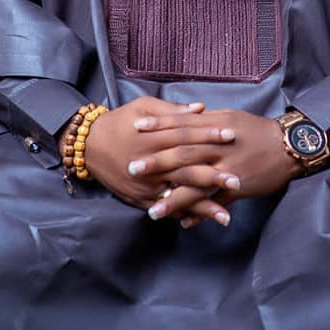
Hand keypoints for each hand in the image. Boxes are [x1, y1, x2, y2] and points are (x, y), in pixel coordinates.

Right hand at [66, 97, 239, 223]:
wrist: (89, 146)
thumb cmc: (120, 121)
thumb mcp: (144, 107)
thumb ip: (173, 111)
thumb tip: (201, 108)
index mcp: (155, 137)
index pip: (188, 135)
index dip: (210, 135)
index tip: (231, 135)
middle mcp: (153, 163)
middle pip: (187, 170)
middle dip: (214, 176)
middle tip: (239, 180)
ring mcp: (147, 185)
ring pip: (179, 196)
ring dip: (203, 206)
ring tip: (226, 215)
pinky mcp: (142, 199)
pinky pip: (166, 209)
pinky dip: (183, 216)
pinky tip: (202, 223)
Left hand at [131, 109, 300, 225]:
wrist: (289, 146)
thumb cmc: (257, 131)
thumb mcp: (232, 118)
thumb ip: (207, 120)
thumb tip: (185, 116)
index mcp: (217, 124)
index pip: (183, 123)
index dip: (159, 125)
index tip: (136, 126)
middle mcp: (220, 144)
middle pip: (184, 152)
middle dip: (157, 161)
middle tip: (132, 168)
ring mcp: (230, 166)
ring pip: (197, 183)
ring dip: (174, 198)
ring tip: (153, 210)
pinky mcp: (240, 186)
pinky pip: (217, 201)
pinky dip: (201, 212)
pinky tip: (184, 223)